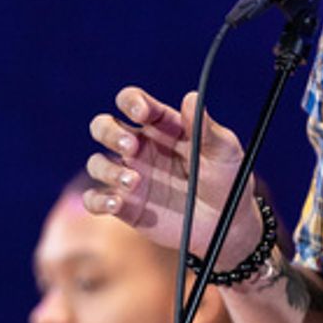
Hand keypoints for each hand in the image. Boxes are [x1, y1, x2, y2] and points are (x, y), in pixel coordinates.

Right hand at [85, 87, 261, 269]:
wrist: (227, 224)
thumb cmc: (228, 180)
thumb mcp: (225, 152)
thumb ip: (206, 128)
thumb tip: (191, 98)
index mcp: (162, 126)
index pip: (134, 103)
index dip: (131, 102)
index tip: (142, 113)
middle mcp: (140, 148)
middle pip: (104, 126)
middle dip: (110, 132)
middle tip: (131, 147)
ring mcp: (129, 176)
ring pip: (97, 163)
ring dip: (108, 169)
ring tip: (134, 182)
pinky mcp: (125, 206)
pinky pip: (95, 199)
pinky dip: (98, 200)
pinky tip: (116, 204)